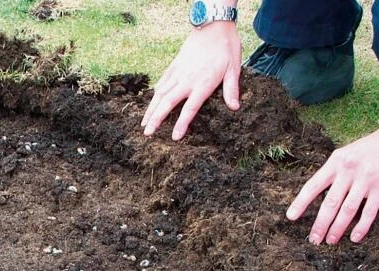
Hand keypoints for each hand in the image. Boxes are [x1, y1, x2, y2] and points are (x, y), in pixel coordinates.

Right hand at [141, 22, 241, 140]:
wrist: (213, 24)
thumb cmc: (225, 47)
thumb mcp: (234, 68)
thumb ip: (231, 89)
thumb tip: (234, 107)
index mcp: (202, 83)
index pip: (190, 108)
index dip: (182, 124)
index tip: (174, 137)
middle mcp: (187, 80)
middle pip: (168, 103)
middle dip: (156, 119)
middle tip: (147, 133)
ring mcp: (178, 72)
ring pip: (160, 93)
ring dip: (151, 109)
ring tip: (144, 123)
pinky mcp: (174, 66)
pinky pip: (162, 82)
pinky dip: (154, 94)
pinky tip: (151, 103)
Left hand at [286, 109, 378, 243]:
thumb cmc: (376, 145)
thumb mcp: (350, 153)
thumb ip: (337, 171)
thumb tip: (323, 194)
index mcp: (337, 161)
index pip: (313, 185)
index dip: (301, 202)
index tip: (291, 217)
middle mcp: (349, 171)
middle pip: (329, 203)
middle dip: (320, 224)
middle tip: (313, 240)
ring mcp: (366, 179)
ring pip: (347, 211)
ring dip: (337, 229)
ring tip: (330, 241)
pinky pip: (368, 212)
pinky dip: (361, 227)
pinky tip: (354, 238)